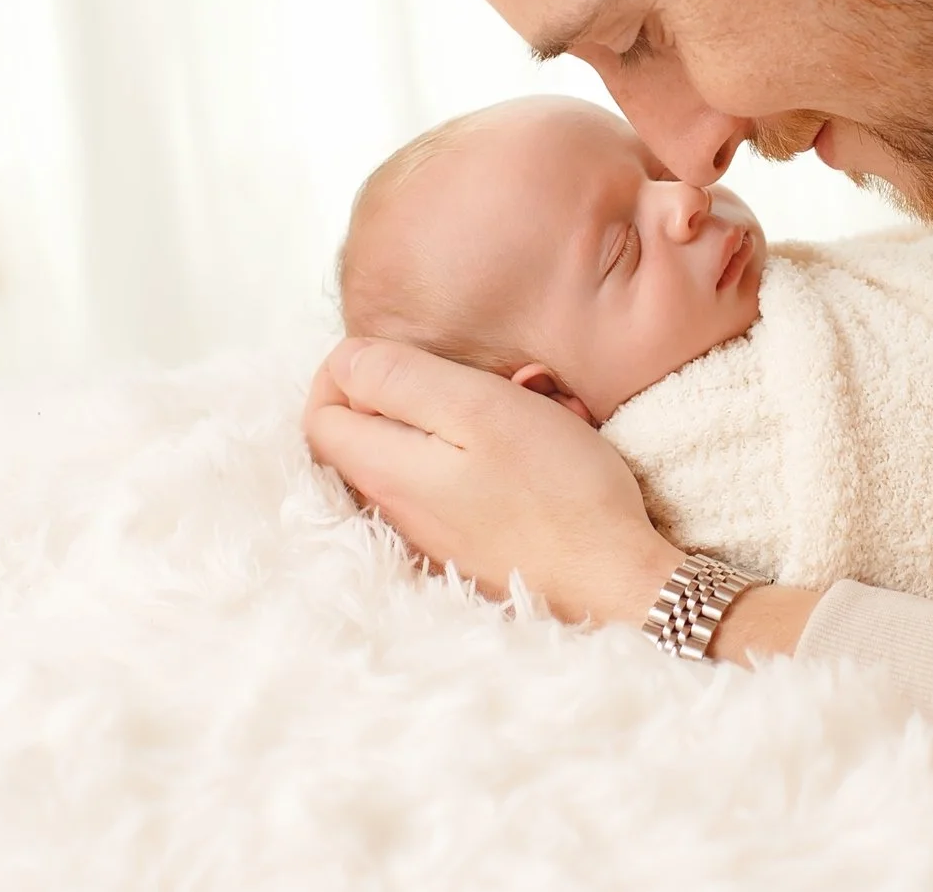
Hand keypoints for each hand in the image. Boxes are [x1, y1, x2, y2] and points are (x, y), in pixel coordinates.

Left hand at [302, 337, 682, 626]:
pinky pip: (458, 483)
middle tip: (488, 375)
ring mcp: (430, 532)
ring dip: (471, 415)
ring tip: (535, 402)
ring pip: (422, 452)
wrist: (613, 580)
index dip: (346, 370)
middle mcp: (395, 508)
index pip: (319, 414)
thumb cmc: (555, 489)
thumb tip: (344, 361)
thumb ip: (401, 380)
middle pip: (370, 431)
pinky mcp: (467, 545)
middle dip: (424, 388)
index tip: (404, 352)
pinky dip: (491, 453)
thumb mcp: (478, 409)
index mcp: (386, 471)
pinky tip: (544, 443)